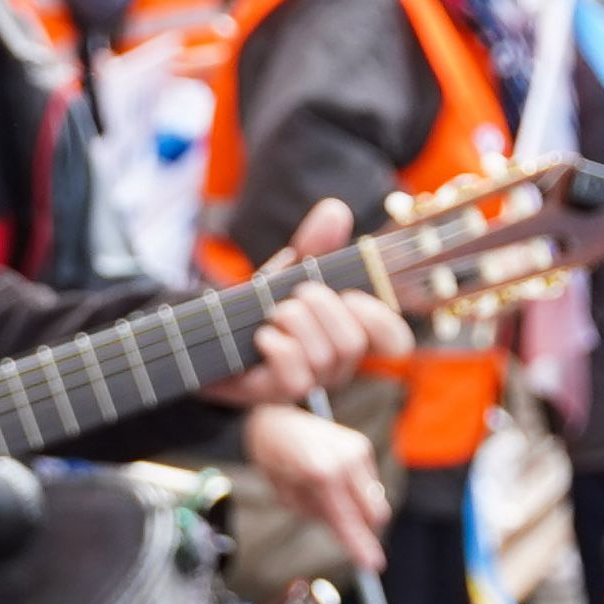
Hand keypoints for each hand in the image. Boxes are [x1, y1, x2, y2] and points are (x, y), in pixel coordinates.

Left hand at [205, 200, 411, 405]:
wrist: (209, 335)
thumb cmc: (257, 306)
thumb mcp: (288, 271)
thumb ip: (314, 244)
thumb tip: (336, 209)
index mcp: (349, 334)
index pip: (394, 341)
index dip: (380, 319)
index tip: (350, 294)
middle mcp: (337, 365)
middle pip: (353, 342)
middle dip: (321, 306)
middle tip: (294, 295)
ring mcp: (309, 383)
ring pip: (323, 355)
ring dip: (292, 321)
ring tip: (271, 313)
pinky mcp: (278, 394)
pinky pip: (295, 374)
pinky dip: (276, 344)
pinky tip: (261, 336)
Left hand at [242, 402, 388, 569]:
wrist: (275, 416)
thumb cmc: (273, 456)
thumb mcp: (284, 492)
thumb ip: (314, 512)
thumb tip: (343, 530)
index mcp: (321, 473)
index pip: (347, 519)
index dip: (360, 545)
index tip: (373, 566)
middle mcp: (346, 460)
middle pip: (374, 512)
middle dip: (361, 526)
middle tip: (336, 523)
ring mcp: (358, 449)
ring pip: (373, 499)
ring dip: (355, 506)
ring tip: (321, 489)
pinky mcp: (362, 444)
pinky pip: (368, 483)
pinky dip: (353, 490)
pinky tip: (328, 476)